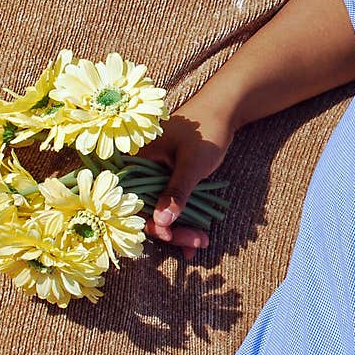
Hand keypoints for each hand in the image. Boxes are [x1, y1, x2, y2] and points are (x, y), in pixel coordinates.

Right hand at [138, 94, 235, 260]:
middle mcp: (138, 169)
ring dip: (179, 229)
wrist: (224, 110)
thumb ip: (176, 192)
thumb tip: (161, 225)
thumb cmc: (206, 130)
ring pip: (159, 210)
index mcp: (134, 159)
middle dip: (170, 230)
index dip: (148, 223)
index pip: (130, 200)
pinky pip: (169, 204)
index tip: (170, 237)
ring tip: (201, 243)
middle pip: (145, 209)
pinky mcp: (166, 179)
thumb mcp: (192, 164)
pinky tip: (195, 238)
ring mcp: (153, 175)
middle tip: (197, 244)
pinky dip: (182, 220)